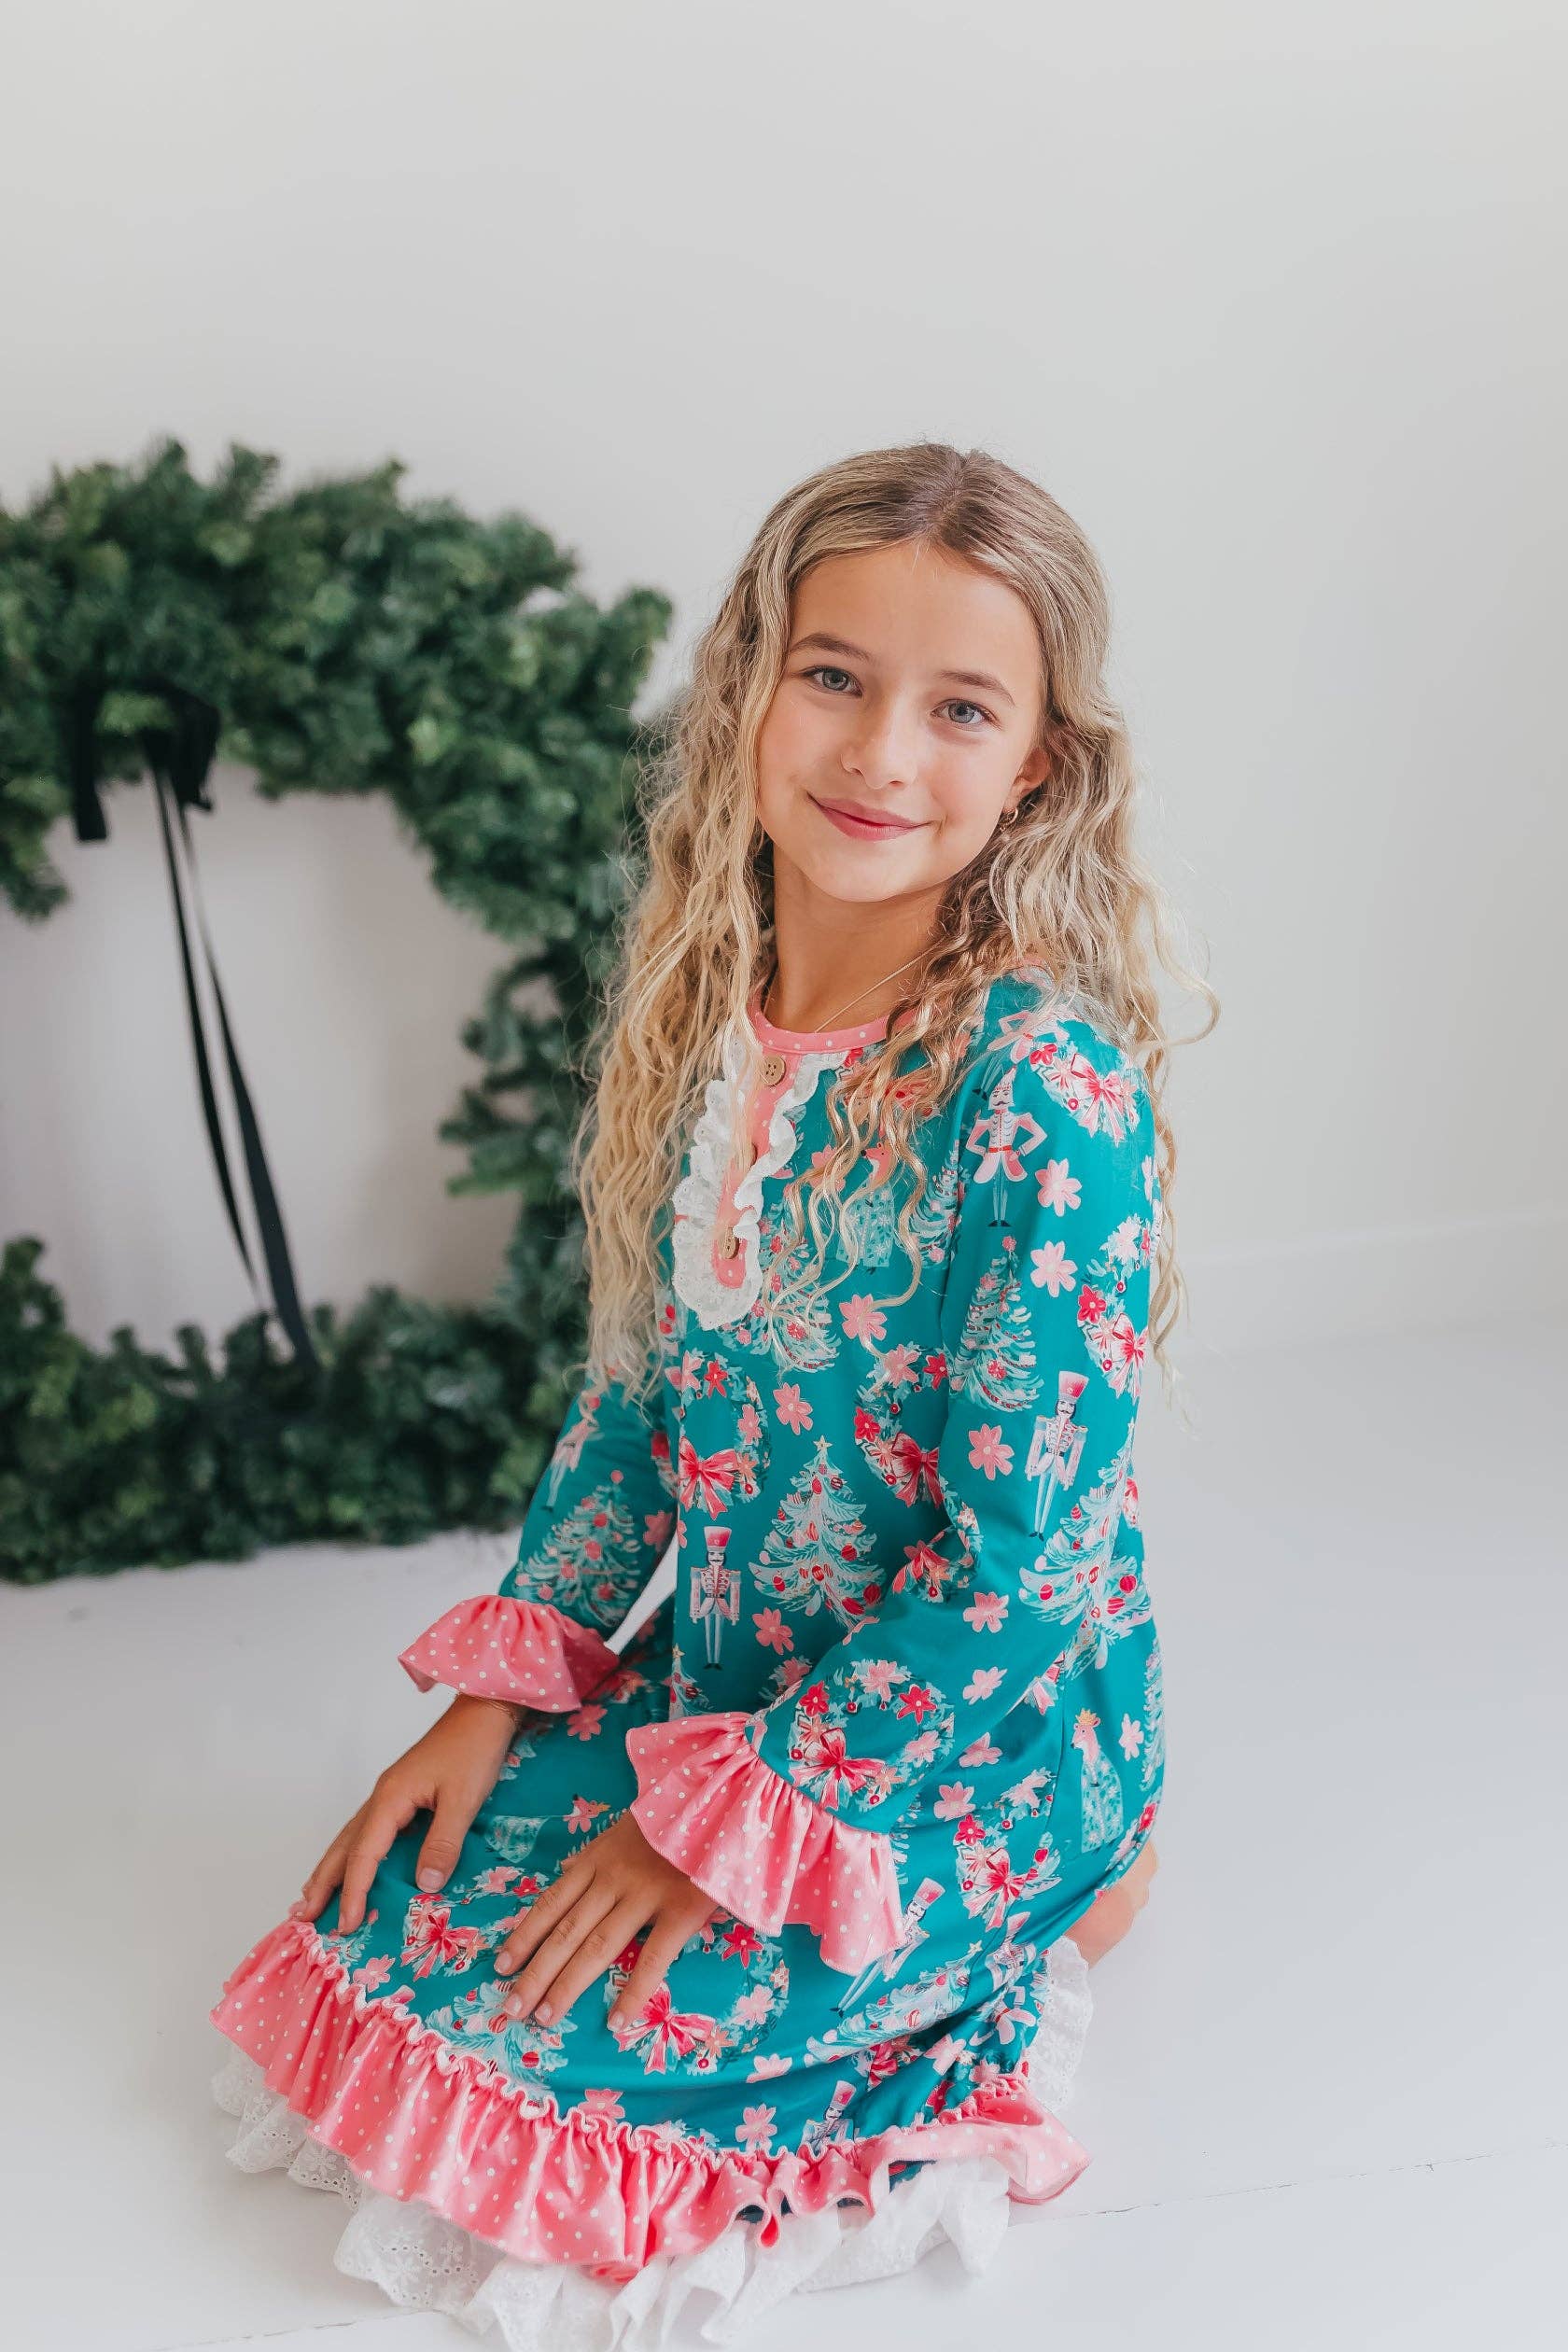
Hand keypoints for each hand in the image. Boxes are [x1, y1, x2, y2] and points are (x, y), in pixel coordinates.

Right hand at [291, 1694, 522, 1932]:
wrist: (483, 1712)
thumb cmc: (474, 1750)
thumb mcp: (463, 1799)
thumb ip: (443, 1842)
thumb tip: (424, 1885)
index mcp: (390, 1798)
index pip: (364, 1854)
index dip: (354, 1892)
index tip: (346, 1925)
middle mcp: (382, 1797)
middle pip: (344, 1846)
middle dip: (322, 1883)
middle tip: (302, 1917)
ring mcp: (389, 1794)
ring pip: (351, 1838)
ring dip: (332, 1869)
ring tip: (313, 1898)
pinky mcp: (401, 1793)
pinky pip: (368, 1831)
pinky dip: (354, 1854)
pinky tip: (356, 1865)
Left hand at [491, 1809, 718, 2029]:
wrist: (723, 1797)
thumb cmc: (675, 1815)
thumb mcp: (625, 1828)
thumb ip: (598, 1856)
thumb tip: (566, 1873)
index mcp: (597, 1858)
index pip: (551, 1903)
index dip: (525, 1936)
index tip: (501, 1966)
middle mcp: (613, 1879)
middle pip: (565, 1932)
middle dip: (535, 1972)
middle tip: (512, 2007)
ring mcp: (645, 1894)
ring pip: (597, 1947)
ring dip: (566, 1985)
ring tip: (543, 2018)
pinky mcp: (681, 1909)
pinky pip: (653, 1958)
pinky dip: (634, 1992)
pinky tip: (616, 2021)